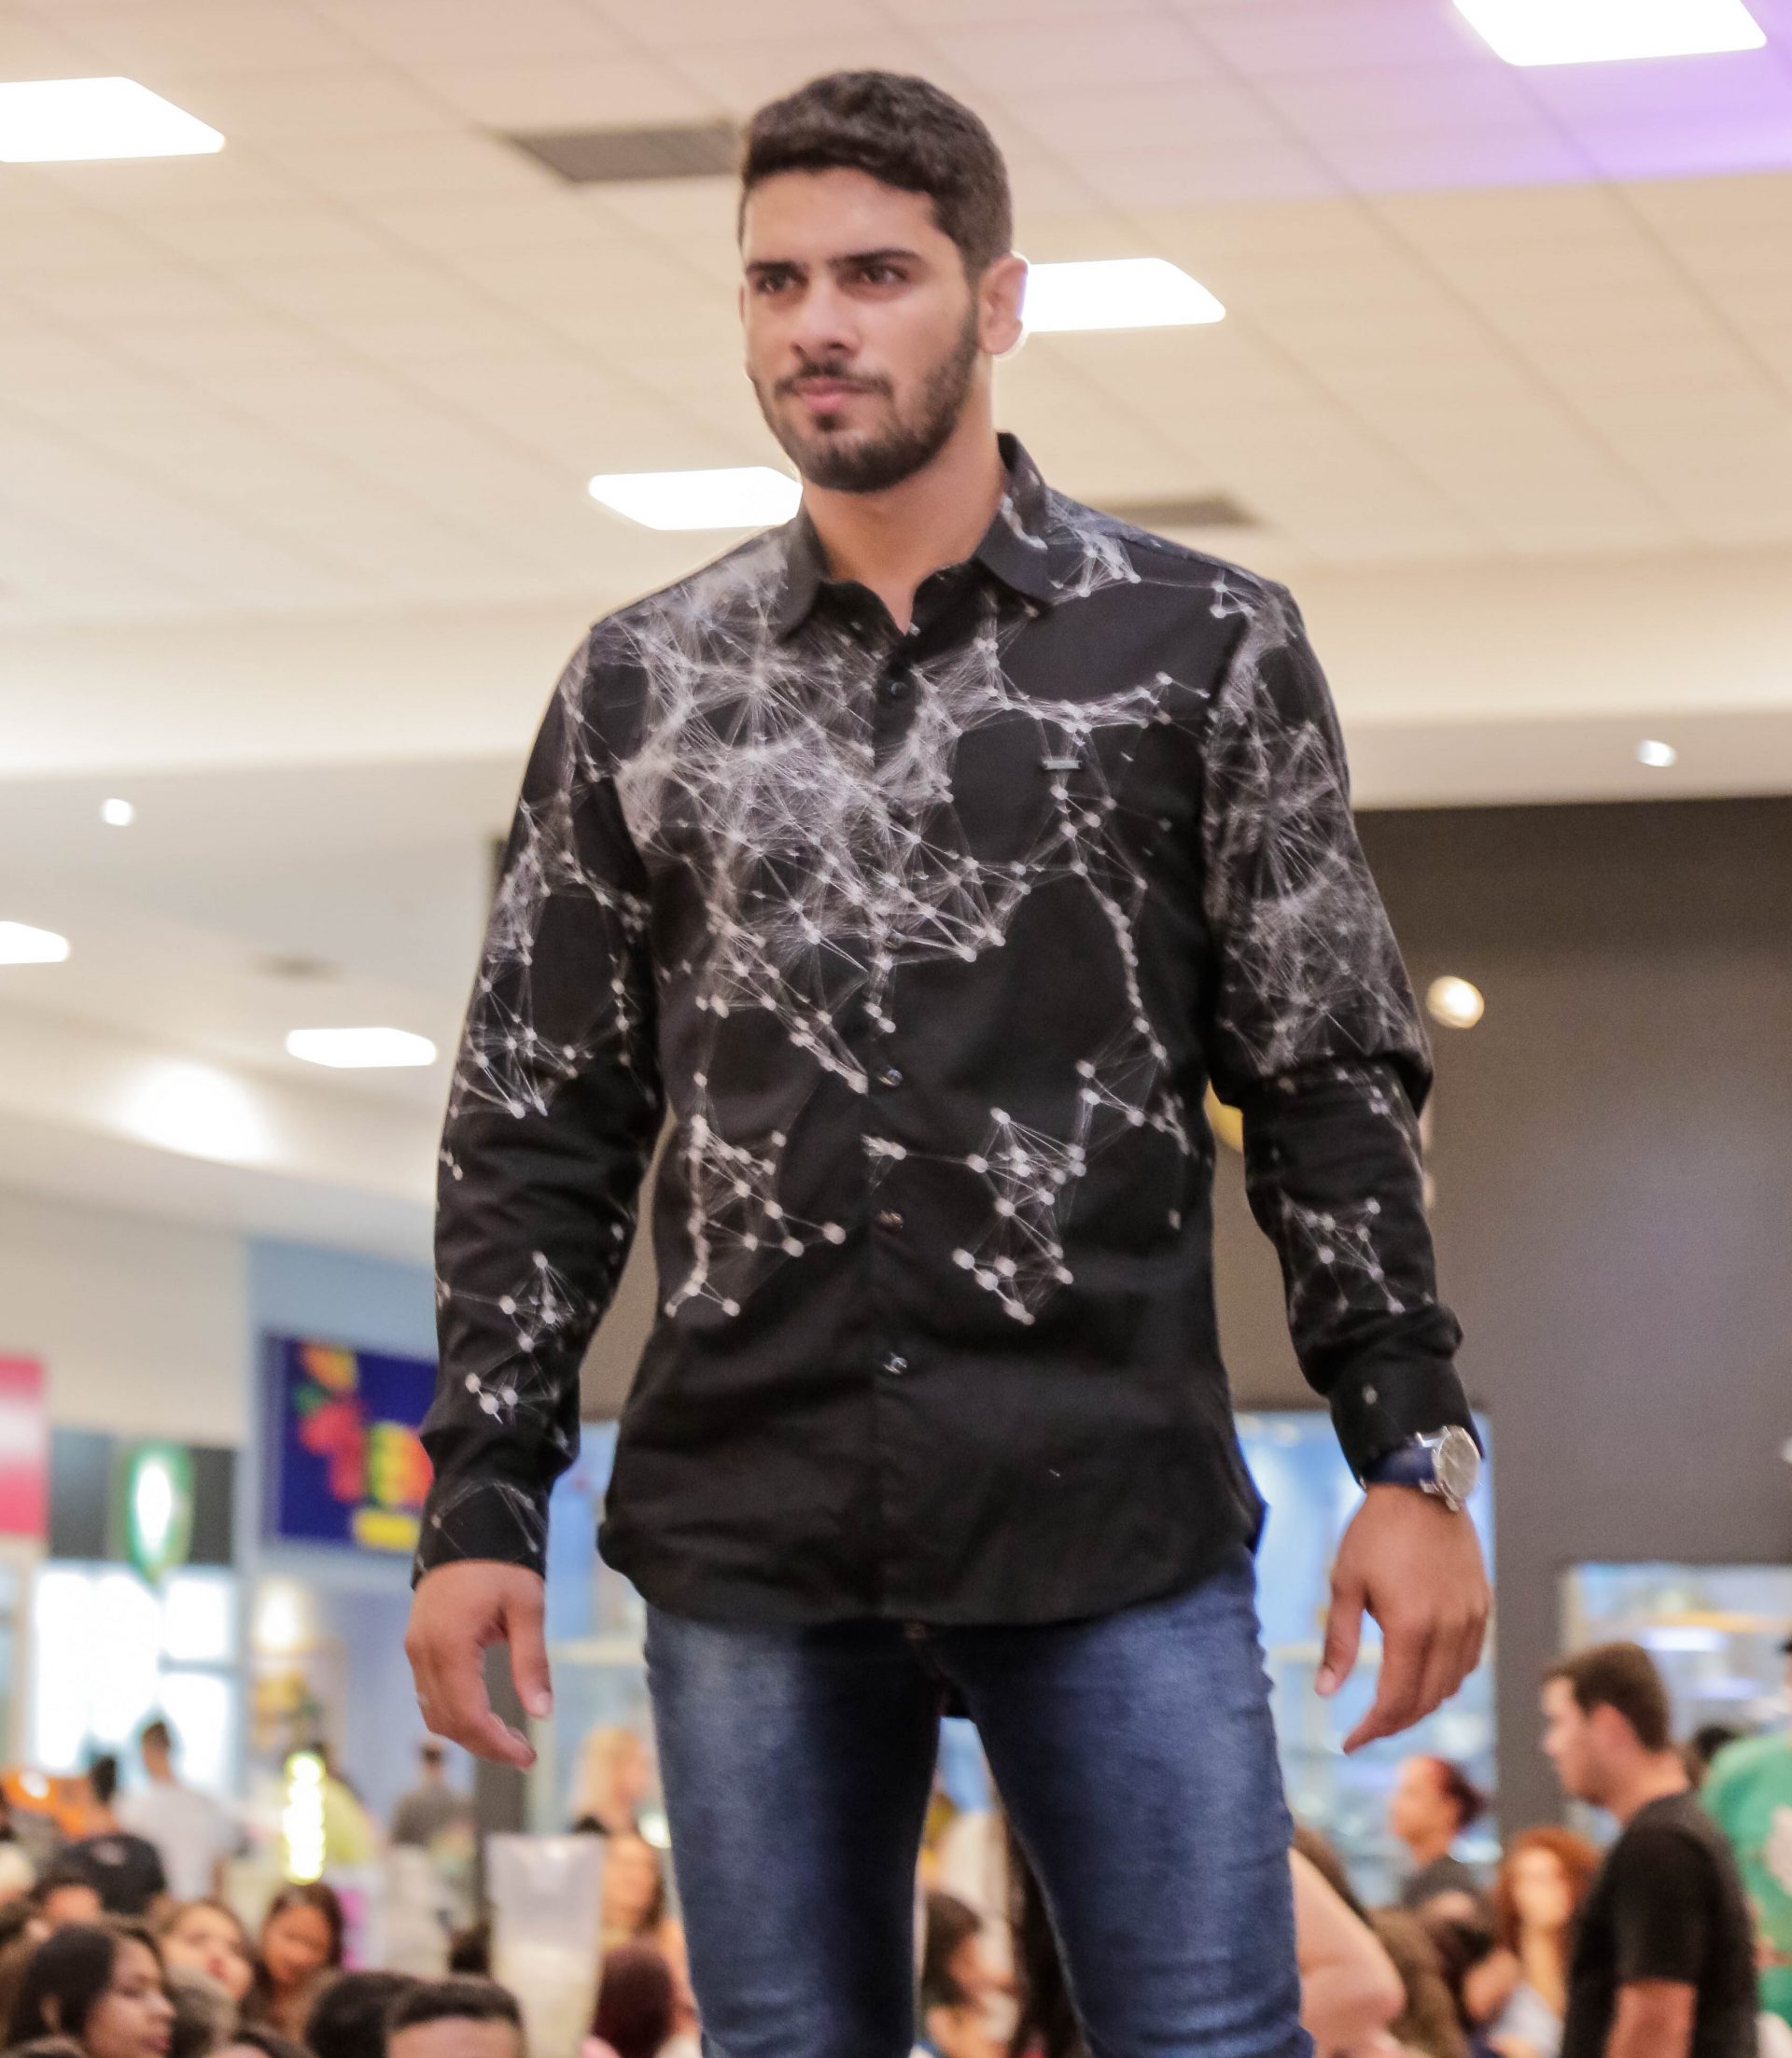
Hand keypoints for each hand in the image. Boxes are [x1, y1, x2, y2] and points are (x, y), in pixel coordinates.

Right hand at [405, 1560, 551, 1768]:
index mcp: (450, 1645)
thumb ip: (532, 1661)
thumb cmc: (503, 1563)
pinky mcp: (417, 1644)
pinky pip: (429, 1694)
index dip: (496, 1744)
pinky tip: (484, 1714)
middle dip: (485, 1744)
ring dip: (468, 1732)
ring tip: (507, 1739)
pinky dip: (455, 1712)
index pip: (468, 1716)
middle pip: (448, 1722)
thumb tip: (542, 1713)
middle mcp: (424, 1652)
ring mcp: (416, 1649)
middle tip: (523, 1753)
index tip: (528, 1757)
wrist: (469, 1524)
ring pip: (434, 1712)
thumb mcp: (527, 1607)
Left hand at [1317, 1485, 1488, 1752]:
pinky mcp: (1481, 1607)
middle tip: (1365, 1730)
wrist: (1422, 1487)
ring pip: (1451, 1686)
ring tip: (1390, 1707)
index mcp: (1410, 1627)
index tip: (1348, 1743)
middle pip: (1425, 1701)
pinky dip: (1446, 1680)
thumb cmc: (1375, 1532)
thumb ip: (1338, 1642)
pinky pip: (1468, 1661)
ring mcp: (1471, 1620)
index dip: (1371, 1730)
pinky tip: (1423, 1676)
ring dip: (1421, 1704)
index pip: (1395, 1700)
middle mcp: (1448, 1630)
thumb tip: (1327, 1693)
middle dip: (1394, 1723)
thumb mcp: (1345, 1583)